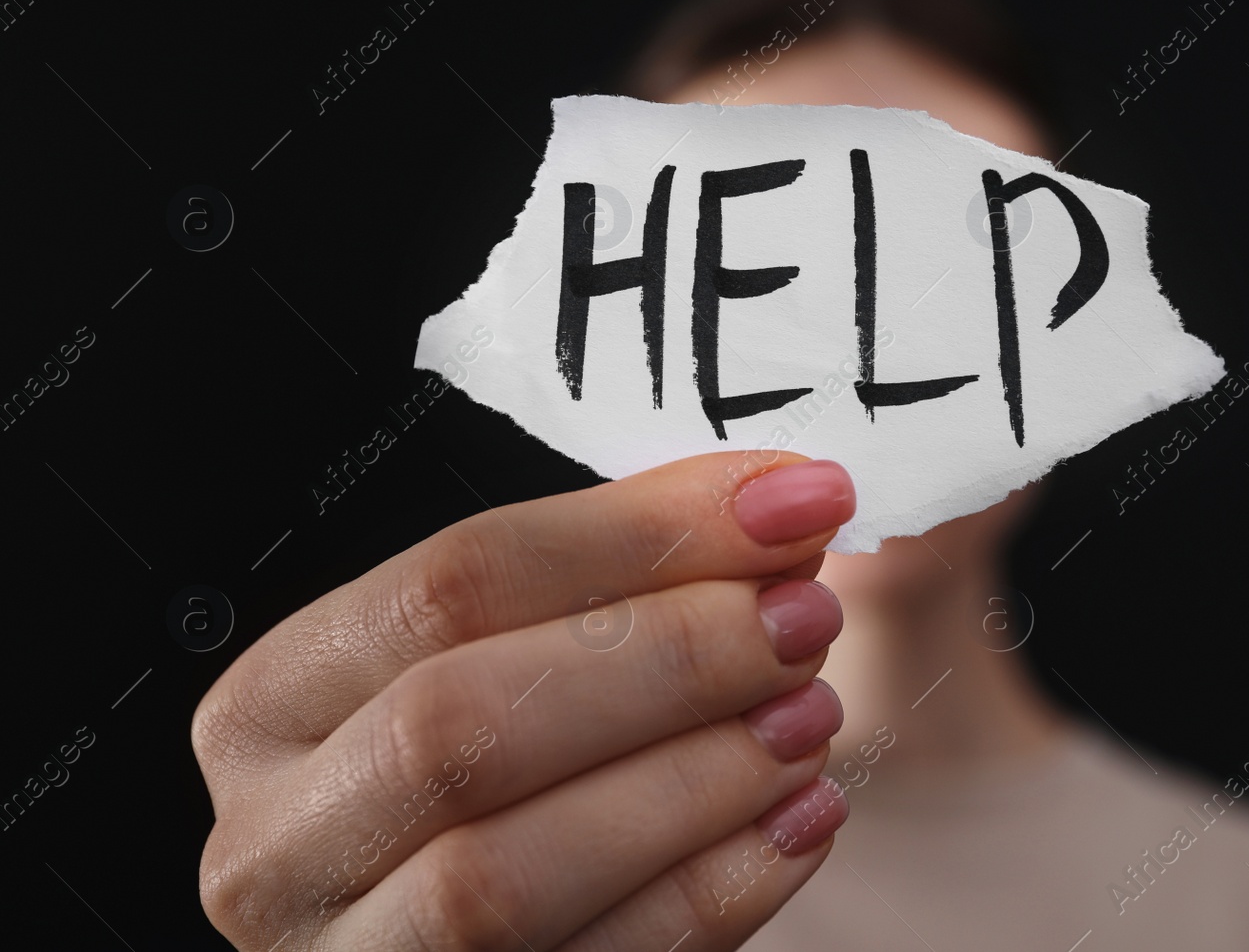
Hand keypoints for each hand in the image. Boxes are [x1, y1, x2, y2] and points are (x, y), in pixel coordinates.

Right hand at [193, 452, 856, 950]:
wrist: (449, 932)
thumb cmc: (480, 773)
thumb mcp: (491, 664)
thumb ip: (601, 593)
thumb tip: (773, 513)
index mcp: (278, 700)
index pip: (452, 582)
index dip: (639, 533)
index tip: (788, 501)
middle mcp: (278, 838)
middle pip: (462, 721)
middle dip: (665, 658)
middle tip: (801, 617)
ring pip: (502, 874)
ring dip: (693, 780)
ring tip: (808, 717)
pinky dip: (712, 892)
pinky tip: (799, 819)